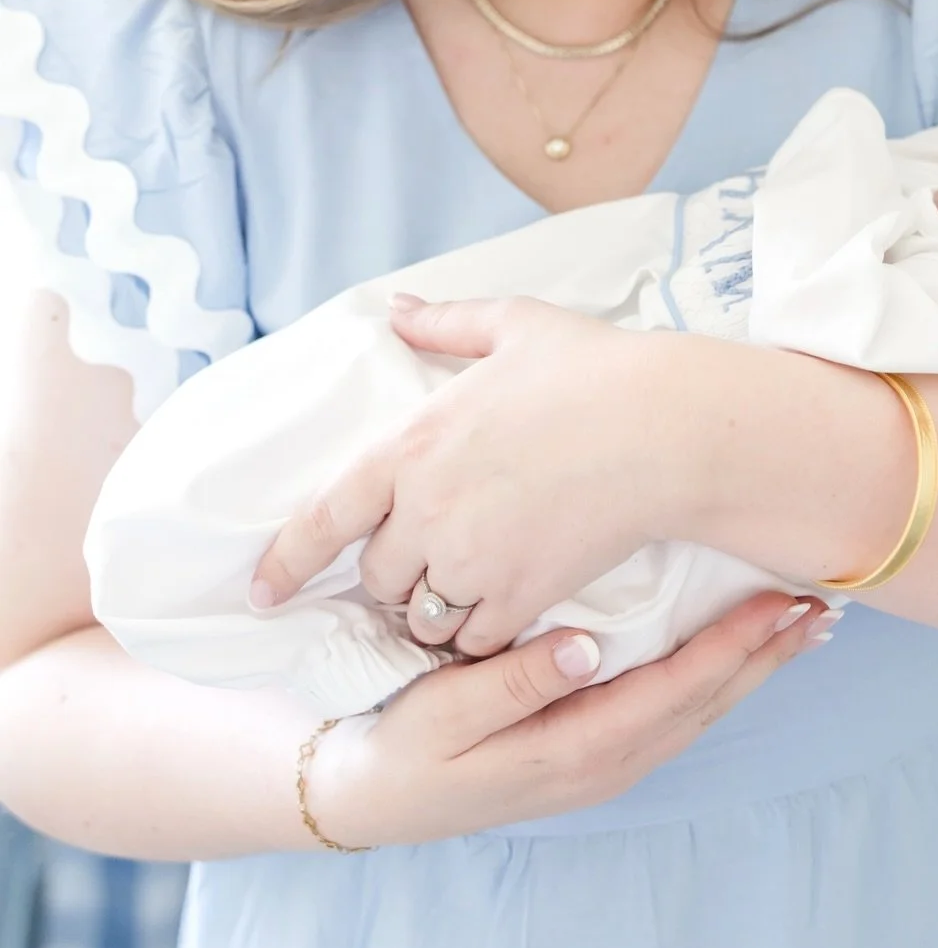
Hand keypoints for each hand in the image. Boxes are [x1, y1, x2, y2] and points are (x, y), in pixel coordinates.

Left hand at [252, 295, 707, 658]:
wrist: (664, 428)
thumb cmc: (593, 369)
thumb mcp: (514, 325)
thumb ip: (447, 323)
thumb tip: (399, 308)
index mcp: (413, 446)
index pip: (325, 515)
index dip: (287, 560)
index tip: (263, 592)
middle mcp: (428, 512)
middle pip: (378, 573)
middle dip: (395, 569)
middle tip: (428, 555)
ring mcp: (471, 561)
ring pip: (423, 613)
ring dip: (434, 607)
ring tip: (463, 588)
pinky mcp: (520, 596)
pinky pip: (475, 640)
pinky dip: (481, 634)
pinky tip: (503, 611)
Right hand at [304, 590, 831, 847]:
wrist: (368, 798)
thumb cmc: (402, 745)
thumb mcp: (443, 714)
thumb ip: (514, 682)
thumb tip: (586, 648)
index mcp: (576, 746)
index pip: (677, 689)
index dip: (733, 645)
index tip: (781, 602)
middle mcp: (605, 762)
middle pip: (706, 702)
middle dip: (766, 654)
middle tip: (823, 604)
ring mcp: (603, 764)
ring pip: (698, 710)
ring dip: (752, 667)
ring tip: (798, 623)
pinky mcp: (593, 753)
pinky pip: (674, 712)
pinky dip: (716, 679)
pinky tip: (734, 653)